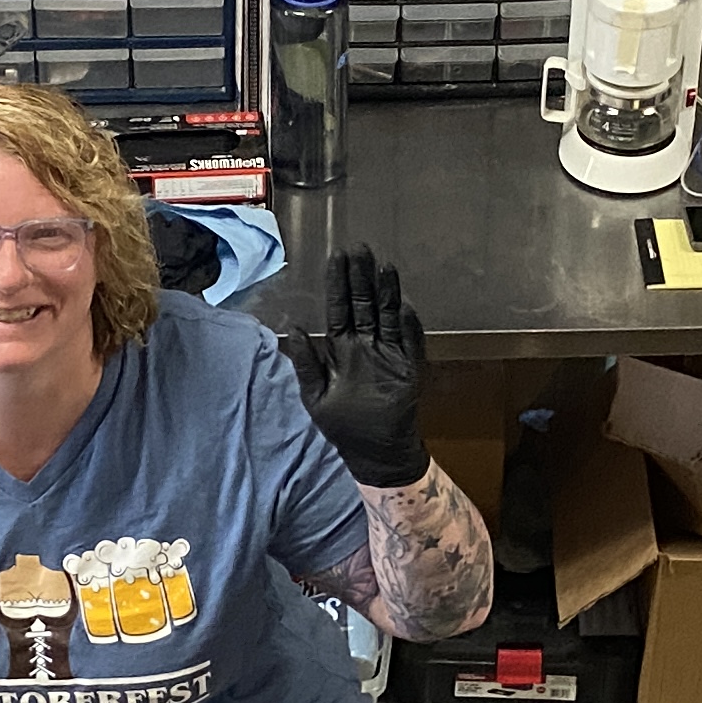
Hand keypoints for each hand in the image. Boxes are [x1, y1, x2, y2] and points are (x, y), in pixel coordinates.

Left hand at [283, 245, 428, 486]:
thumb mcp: (314, 397)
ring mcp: (389, 355)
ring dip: (386, 292)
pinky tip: (403, 307)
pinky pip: (409, 343)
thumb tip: (293, 327)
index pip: (339, 309)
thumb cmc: (343, 426)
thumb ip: (305, 363)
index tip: (337, 257)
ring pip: (386, 316)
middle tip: (360, 248)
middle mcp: (366, 346)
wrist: (376, 454)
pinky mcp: (408, 368)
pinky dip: (407, 327)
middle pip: (363, 305)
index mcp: (341, 350)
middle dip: (361, 278)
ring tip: (384, 266)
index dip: (338, 284)